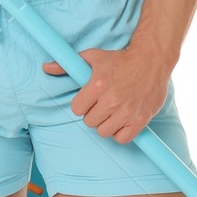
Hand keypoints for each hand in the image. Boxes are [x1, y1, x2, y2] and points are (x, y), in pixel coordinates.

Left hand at [42, 38, 172, 143]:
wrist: (151, 59)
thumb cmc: (120, 58)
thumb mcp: (92, 57)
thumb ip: (66, 65)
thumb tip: (46, 67)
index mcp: (97, 85)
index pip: (76, 109)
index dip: (82, 104)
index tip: (89, 99)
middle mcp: (111, 100)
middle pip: (89, 122)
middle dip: (93, 114)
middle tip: (102, 104)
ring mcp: (126, 111)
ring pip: (104, 132)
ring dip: (106, 124)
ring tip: (112, 112)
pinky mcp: (140, 119)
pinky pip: (122, 139)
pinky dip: (121, 133)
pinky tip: (122, 121)